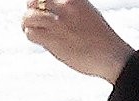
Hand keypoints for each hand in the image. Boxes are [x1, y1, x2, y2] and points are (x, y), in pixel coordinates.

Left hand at [21, 0, 135, 82]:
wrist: (111, 57)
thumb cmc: (102, 38)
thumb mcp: (88, 13)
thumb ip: (71, 9)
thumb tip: (52, 10)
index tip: (41, 5)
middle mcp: (66, 7)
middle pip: (35, 0)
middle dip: (31, 8)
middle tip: (34, 16)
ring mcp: (59, 24)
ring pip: (29, 16)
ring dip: (26, 22)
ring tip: (28, 27)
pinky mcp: (54, 40)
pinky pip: (31, 33)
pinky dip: (29, 34)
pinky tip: (35, 37)